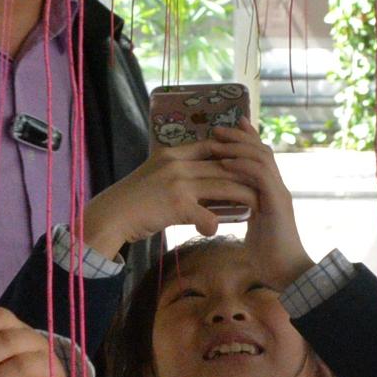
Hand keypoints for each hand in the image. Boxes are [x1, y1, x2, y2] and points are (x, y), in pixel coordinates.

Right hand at [72, 141, 256, 256]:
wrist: (110, 216)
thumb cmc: (133, 200)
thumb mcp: (155, 175)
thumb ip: (179, 173)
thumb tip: (202, 178)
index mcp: (172, 153)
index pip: (212, 146)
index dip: (234, 152)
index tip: (251, 161)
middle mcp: (177, 164)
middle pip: (222, 165)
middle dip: (246, 175)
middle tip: (265, 184)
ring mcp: (178, 183)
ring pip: (222, 187)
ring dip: (243, 197)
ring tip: (258, 206)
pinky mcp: (177, 205)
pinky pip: (206, 215)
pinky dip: (214, 224)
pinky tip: (216, 230)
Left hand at [210, 121, 314, 288]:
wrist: (287, 274)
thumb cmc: (268, 257)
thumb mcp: (252, 228)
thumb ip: (243, 213)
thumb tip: (222, 209)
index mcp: (271, 192)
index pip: (260, 158)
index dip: (244, 140)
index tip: (224, 131)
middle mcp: (278, 188)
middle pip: (262, 150)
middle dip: (239, 137)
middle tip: (217, 129)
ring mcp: (280, 194)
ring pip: (263, 157)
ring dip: (238, 147)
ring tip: (217, 142)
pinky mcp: (278, 203)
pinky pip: (261, 176)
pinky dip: (242, 166)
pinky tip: (225, 163)